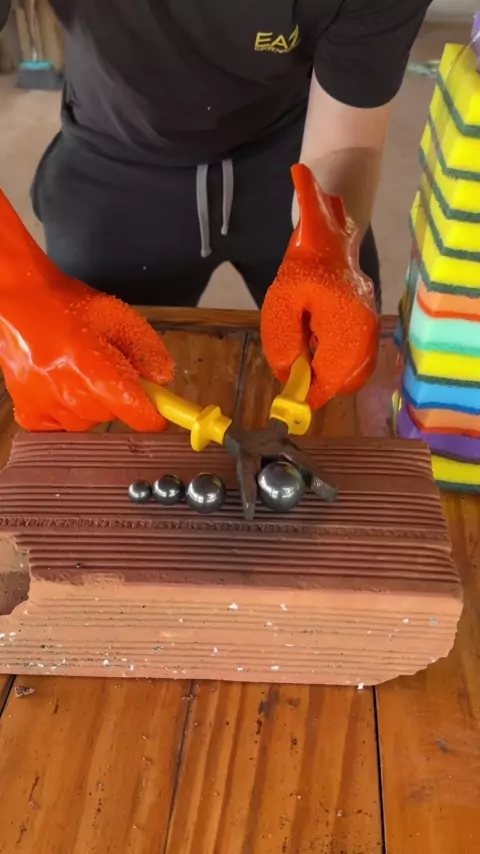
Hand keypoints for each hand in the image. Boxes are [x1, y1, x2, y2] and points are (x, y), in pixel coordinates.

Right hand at [0, 189, 173, 430]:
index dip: (152, 415)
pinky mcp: (29, 413)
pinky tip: (59, 388)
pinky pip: (59, 428)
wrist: (19, 300)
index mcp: (100, 374)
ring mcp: (49, 408)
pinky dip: (64, 413)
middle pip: (113, 417)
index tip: (156, 412)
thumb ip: (147, 350)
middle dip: (116, 398)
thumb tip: (162, 379)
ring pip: (86, 423)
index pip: (140, 417)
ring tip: (76, 374)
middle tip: (104, 369)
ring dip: (89, 406)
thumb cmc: (68, 306)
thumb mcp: (118, 317)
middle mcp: (74, 397)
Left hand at [261, 164, 378, 409]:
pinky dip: (337, 363)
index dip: (312, 394)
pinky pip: (356, 361)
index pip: (333, 379)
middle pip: (346, 381)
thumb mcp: (281, 304)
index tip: (293, 397)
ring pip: (352, 373)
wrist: (330, 242)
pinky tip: (320, 343)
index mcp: (344, 326)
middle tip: (298, 367)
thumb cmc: (301, 270)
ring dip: (328, 372)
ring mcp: (371, 331)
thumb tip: (289, 376)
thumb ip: (283, 342)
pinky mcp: (370, 330)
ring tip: (308, 348)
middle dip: (320, 382)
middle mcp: (365, 333)